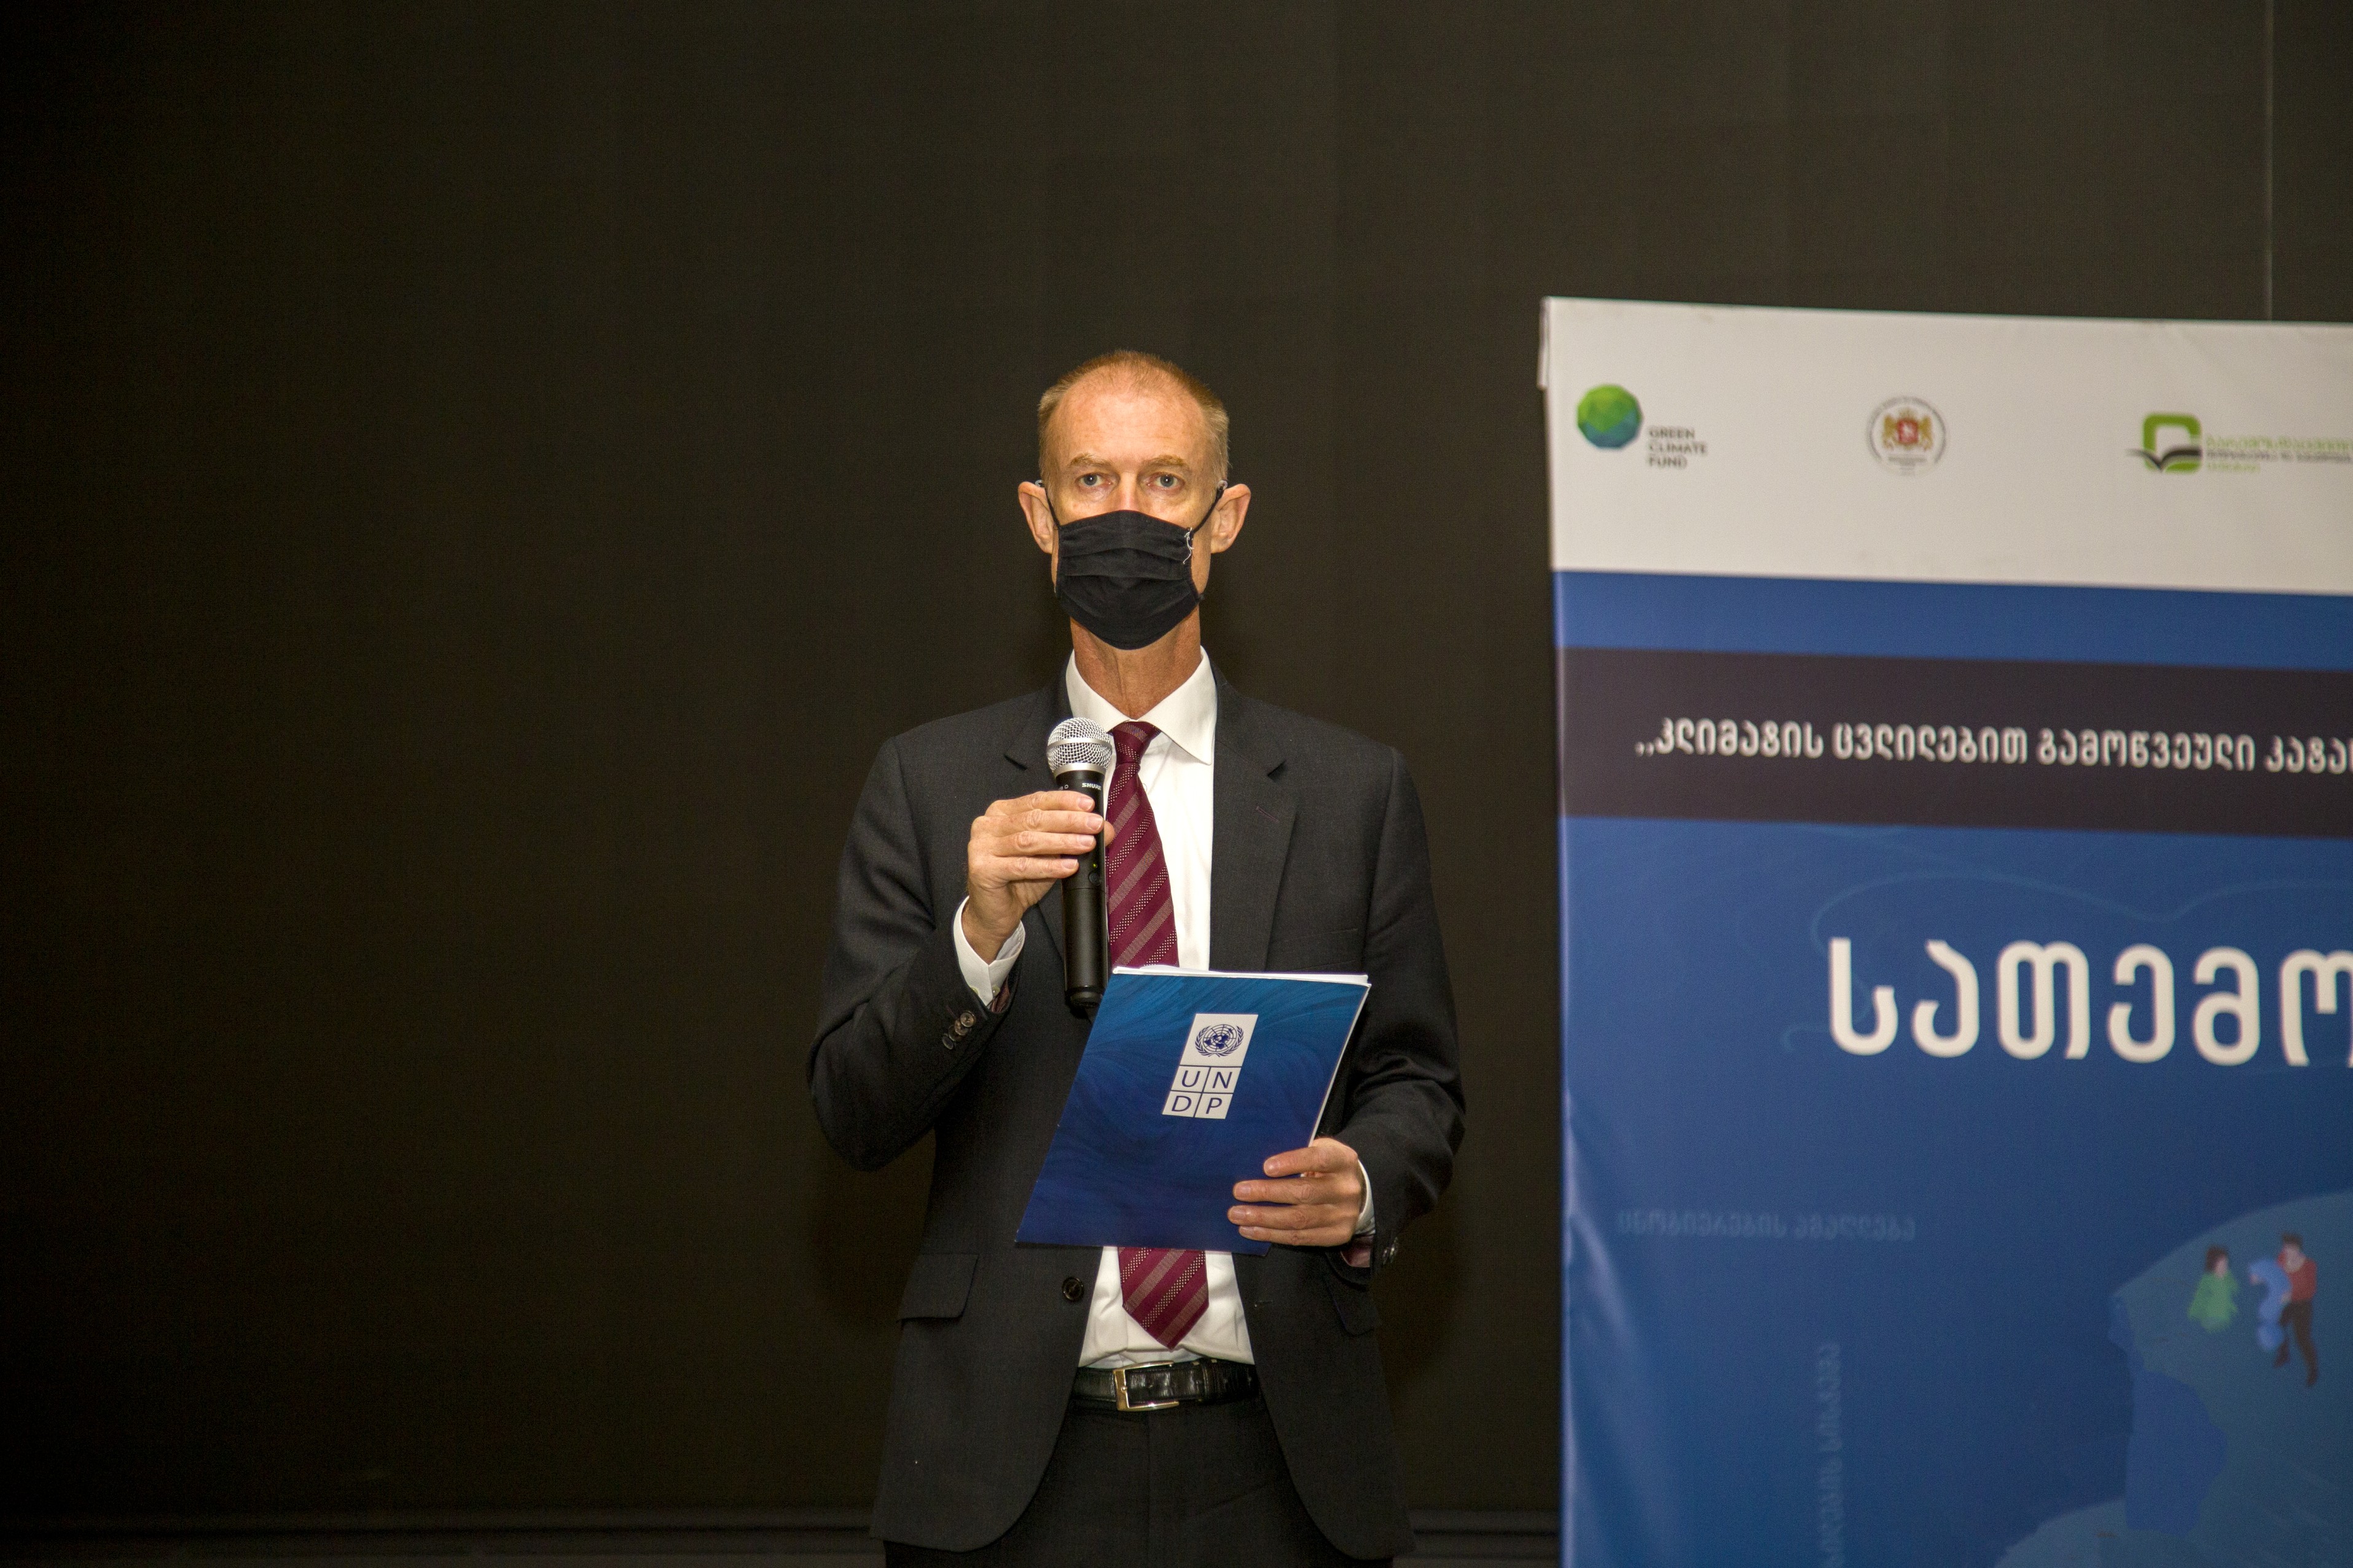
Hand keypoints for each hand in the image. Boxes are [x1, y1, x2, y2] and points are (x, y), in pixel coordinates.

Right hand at [963, 790, 1106, 959]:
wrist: (996, 912)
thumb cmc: (1019, 879)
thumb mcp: (1049, 853)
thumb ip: (1071, 836)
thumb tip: (1105, 828)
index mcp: (1001, 812)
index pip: (1036, 800)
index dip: (1064, 801)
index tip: (1089, 805)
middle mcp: (987, 825)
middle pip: (1034, 819)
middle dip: (1069, 821)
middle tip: (1094, 825)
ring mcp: (981, 847)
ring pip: (1028, 840)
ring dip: (1062, 842)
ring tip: (1086, 844)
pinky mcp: (982, 869)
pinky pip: (1021, 866)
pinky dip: (1048, 866)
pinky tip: (1068, 867)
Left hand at [1230, 1136, 1364, 1248]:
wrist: (1361, 1193)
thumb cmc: (1329, 1167)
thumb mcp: (1322, 1149)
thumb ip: (1300, 1153)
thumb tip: (1258, 1165)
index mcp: (1343, 1160)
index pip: (1318, 1160)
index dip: (1292, 1162)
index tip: (1266, 1167)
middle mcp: (1345, 1189)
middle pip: (1304, 1193)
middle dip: (1267, 1193)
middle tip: (1239, 1191)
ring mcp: (1343, 1215)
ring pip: (1298, 1220)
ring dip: (1263, 1218)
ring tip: (1237, 1215)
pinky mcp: (1336, 1236)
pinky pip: (1299, 1238)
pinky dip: (1272, 1235)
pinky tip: (1251, 1230)